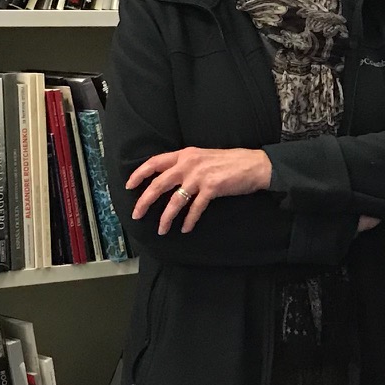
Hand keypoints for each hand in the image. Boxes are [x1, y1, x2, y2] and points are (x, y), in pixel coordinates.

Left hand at [127, 147, 272, 233]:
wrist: (254, 165)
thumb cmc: (230, 162)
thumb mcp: (202, 157)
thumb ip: (185, 165)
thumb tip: (169, 178)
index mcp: (185, 154)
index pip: (154, 162)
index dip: (139, 174)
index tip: (129, 186)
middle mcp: (189, 163)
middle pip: (159, 184)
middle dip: (145, 201)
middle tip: (136, 214)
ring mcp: (200, 176)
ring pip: (175, 200)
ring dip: (166, 217)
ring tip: (161, 229)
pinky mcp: (211, 188)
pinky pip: (194, 208)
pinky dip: (188, 220)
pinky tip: (185, 228)